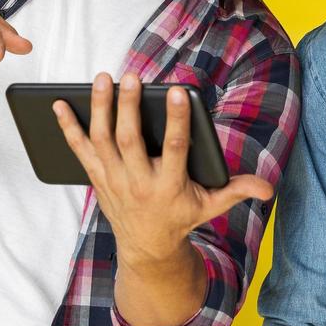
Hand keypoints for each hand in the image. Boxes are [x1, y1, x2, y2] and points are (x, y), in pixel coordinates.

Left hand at [53, 72, 273, 266]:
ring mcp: (113, 180)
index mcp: (169, 186)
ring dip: (99, 108)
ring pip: (102, 140)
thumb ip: (237, 191)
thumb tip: (267, 186)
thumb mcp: (211, 207)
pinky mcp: (96, 177)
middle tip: (130, 76)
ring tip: (101, 78)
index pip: (174, 148)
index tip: (176, 91)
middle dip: (129, 106)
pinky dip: (67, 127)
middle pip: (129, 140)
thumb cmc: (180, 218)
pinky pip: (78, 149)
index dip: (176, 119)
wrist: (146, 249)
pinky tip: (57, 104)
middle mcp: (137, 182)